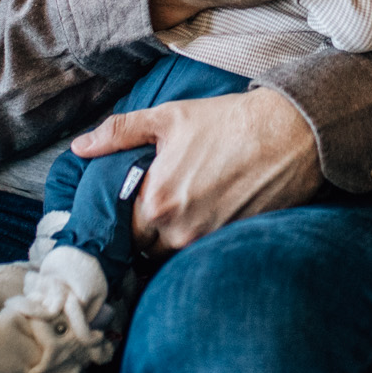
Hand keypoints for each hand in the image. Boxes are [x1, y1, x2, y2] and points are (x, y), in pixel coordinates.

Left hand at [69, 86, 322, 253]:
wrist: (290, 133)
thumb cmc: (228, 122)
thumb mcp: (168, 118)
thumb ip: (119, 133)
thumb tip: (81, 147)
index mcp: (157, 202)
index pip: (122, 231)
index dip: (124, 218)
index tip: (131, 204)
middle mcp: (180, 231)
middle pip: (147, 249)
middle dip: (148, 231)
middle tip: (158, 205)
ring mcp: (210, 242)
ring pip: (176, 254)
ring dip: (174, 238)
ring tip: (185, 209)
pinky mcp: (235, 244)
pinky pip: (205, 253)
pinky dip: (202, 239)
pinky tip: (210, 214)